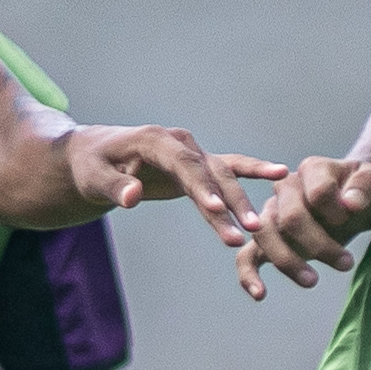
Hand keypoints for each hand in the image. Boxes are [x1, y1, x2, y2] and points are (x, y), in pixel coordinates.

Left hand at [61, 123, 277, 254]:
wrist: (95, 155)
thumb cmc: (91, 166)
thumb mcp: (93, 177)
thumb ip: (112, 188)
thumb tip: (131, 199)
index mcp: (155, 140)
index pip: (183, 164)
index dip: (200, 187)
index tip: (214, 210)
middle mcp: (180, 143)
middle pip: (209, 172)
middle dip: (228, 202)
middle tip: (246, 230)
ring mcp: (192, 152)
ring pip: (223, 176)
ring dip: (239, 202)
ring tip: (258, 227)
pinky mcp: (197, 165)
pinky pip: (228, 170)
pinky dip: (252, 171)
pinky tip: (280, 174)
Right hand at [236, 154, 370, 299]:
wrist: (357, 201)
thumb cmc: (365, 190)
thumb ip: (365, 185)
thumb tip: (349, 204)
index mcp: (312, 169)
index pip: (317, 192)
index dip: (336, 211)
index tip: (352, 217)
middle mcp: (286, 188)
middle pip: (289, 217)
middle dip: (318, 244)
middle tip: (346, 263)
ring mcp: (272, 213)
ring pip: (264, 235)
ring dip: (288, 261)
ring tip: (312, 281)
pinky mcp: (268, 239)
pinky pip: (247, 256)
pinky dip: (249, 275)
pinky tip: (260, 295)